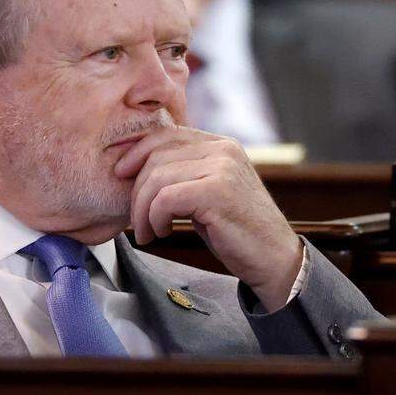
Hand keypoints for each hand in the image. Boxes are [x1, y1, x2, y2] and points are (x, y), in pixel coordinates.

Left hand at [114, 126, 302, 311]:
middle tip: (137, 221)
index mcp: (221, 144)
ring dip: (143, 210)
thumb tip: (137, 166)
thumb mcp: (208, 192)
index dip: (137, 152)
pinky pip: (165, 198)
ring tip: (148, 232)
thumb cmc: (236, 231)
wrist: (275, 260)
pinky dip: (155, 218)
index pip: (166, 134)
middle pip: (156, 156)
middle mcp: (223, 149)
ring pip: (157, 178)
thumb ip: (185, 173)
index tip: (120, 174)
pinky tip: (161, 232)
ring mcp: (222, 168)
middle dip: (137, 190)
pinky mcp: (217, 192)